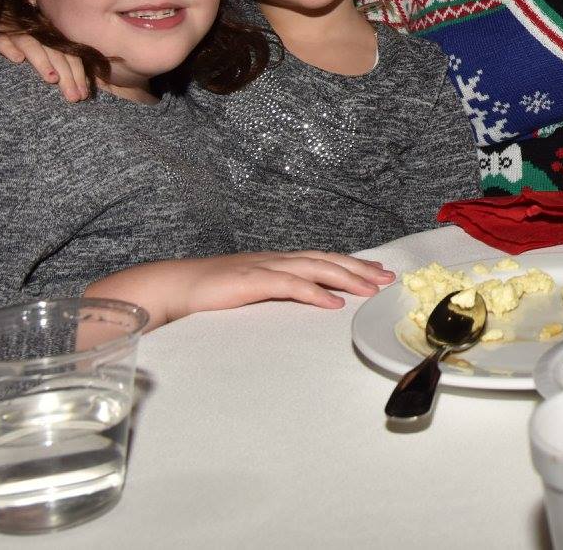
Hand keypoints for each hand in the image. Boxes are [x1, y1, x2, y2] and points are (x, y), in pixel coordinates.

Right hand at [0, 0, 90, 100]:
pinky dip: (10, 48)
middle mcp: (37, 32)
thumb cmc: (21, 37)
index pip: (69, 54)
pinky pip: (2, 41)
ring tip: (52, 78)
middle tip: (74, 97)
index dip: (78, 74)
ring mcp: (16, 32)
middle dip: (67, 76)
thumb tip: (84, 85)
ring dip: (43, 61)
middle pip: (55, 53)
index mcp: (52, 35)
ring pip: (32, 45)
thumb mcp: (43, 45)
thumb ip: (61, 60)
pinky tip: (17, 59)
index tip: (84, 95)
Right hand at [85, 251, 394, 328]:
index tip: (379, 272)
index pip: (323, 260)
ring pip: (315, 269)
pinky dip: (313, 292)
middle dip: (360, 269)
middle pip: (327, 261)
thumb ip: (275, 293)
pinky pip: (289, 286)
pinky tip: (332, 303)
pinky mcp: (251, 282)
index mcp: (277, 262)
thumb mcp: (250, 291)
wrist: (174, 285)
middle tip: (388, 279)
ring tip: (370, 289)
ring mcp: (265, 268)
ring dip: (346, 278)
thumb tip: (303, 303)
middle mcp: (276, 260)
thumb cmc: (210, 292)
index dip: (352, 265)